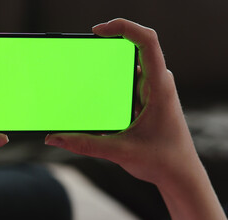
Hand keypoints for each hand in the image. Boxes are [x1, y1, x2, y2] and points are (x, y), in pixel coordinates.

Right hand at [45, 19, 227, 219]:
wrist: (180, 176)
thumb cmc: (162, 161)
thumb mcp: (119, 152)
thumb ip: (84, 144)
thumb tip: (54, 138)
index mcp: (159, 88)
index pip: (147, 42)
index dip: (124, 28)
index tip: (98, 31)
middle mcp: (157, 84)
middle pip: (136, 48)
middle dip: (110, 43)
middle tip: (86, 46)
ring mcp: (153, 91)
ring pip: (131, 63)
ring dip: (111, 62)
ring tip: (87, 66)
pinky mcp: (146, 100)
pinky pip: (129, 79)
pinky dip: (112, 78)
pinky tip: (96, 89)